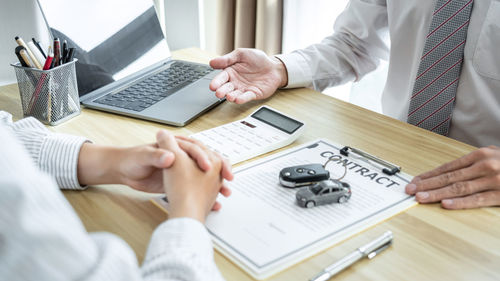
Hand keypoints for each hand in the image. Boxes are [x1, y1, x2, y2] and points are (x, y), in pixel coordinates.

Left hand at [77, 140, 232, 195]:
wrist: (124, 172)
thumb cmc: (132, 159)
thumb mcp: (143, 156)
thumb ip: (156, 156)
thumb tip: (169, 156)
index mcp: (176, 146)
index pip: (196, 149)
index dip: (204, 157)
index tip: (208, 167)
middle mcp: (183, 157)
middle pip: (208, 162)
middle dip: (220, 170)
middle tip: (227, 177)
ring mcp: (184, 171)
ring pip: (206, 177)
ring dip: (218, 185)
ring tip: (226, 193)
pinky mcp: (181, 183)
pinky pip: (198, 190)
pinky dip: (207, 198)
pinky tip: (214, 205)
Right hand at [209, 48, 287, 103]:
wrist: (273, 66)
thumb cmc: (257, 59)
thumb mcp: (241, 54)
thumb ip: (227, 59)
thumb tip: (212, 62)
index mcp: (230, 72)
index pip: (221, 78)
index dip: (216, 82)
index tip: (212, 86)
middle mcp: (235, 82)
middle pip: (226, 88)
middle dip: (222, 91)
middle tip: (218, 93)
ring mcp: (243, 89)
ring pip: (235, 94)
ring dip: (231, 96)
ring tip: (229, 97)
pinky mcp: (253, 94)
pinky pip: (246, 97)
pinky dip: (242, 99)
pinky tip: (238, 100)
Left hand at [405, 146, 499, 208]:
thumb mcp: (494, 156)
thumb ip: (475, 162)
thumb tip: (451, 170)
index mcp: (480, 155)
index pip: (448, 167)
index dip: (429, 175)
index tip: (415, 181)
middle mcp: (484, 166)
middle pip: (449, 177)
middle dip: (426, 184)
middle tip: (410, 189)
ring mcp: (492, 180)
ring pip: (459, 188)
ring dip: (437, 194)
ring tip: (421, 197)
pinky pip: (477, 200)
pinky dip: (460, 202)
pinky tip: (445, 203)